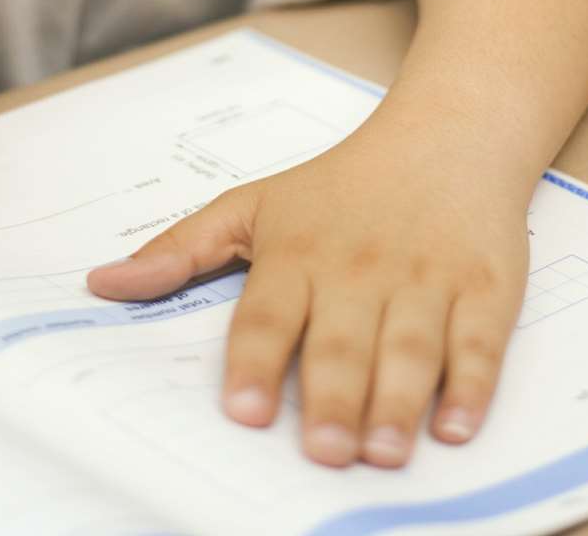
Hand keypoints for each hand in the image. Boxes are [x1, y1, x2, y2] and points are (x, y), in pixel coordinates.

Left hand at [86, 133, 530, 467]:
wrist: (450, 135)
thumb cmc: (342, 184)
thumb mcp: (254, 204)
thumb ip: (180, 249)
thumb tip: (103, 284)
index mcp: (298, 252)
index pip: (268, 314)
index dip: (254, 363)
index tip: (241, 411)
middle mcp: (359, 268)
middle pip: (342, 341)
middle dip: (332, 399)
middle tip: (323, 452)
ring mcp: (426, 278)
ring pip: (410, 347)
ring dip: (397, 402)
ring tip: (382, 453)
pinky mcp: (484, 287)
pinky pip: (480, 342)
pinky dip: (471, 386)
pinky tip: (455, 426)